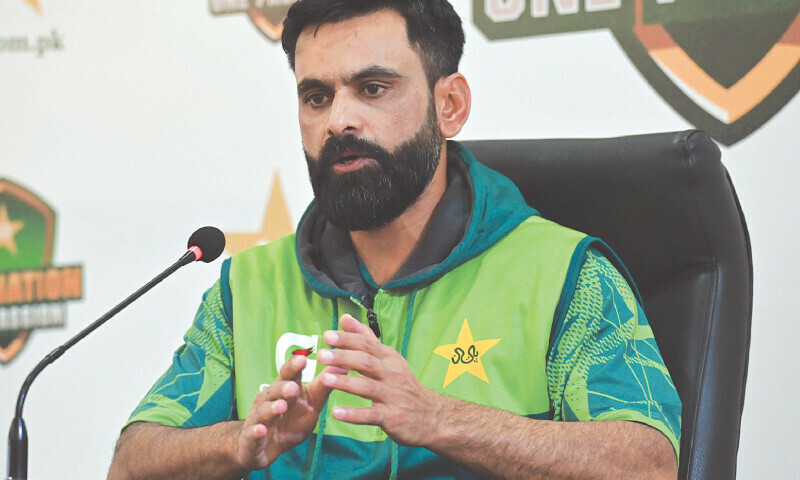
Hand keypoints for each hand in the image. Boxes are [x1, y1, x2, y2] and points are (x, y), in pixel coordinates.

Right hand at [235, 354, 345, 471]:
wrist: (261, 447)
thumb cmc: (289, 421)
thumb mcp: (311, 403)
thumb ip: (324, 386)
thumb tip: (343, 364)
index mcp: (283, 388)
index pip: (288, 374)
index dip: (293, 366)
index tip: (303, 358)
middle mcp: (268, 399)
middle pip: (275, 390)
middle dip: (284, 387)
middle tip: (294, 386)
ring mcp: (258, 418)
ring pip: (264, 410)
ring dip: (272, 408)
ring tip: (282, 406)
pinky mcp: (252, 438)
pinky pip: (253, 434)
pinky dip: (256, 432)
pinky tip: (261, 430)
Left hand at [317, 314, 442, 446]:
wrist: (432, 416)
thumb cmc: (404, 384)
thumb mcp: (389, 358)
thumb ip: (366, 338)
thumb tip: (345, 318)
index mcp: (389, 358)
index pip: (367, 344)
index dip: (347, 339)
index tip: (328, 335)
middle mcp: (391, 374)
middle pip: (366, 362)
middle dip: (343, 357)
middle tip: (322, 355)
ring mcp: (392, 396)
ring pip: (367, 387)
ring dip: (346, 382)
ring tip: (325, 378)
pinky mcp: (392, 417)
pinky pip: (371, 415)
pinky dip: (353, 414)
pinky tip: (336, 412)